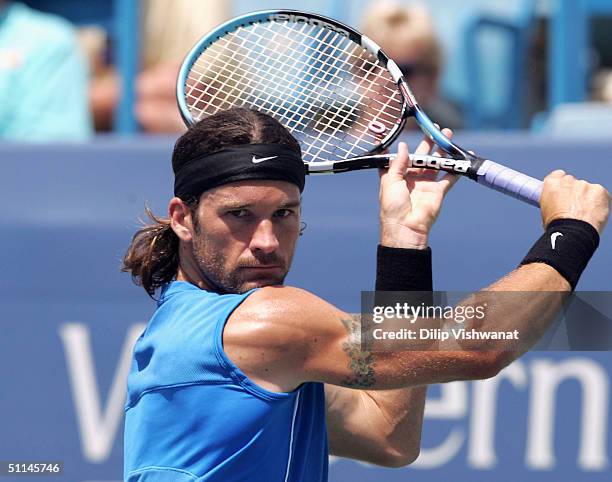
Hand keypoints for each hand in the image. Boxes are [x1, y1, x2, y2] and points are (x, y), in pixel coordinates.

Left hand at [379, 129, 458, 248]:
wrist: (406, 227)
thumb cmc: (392, 206)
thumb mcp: (390, 181)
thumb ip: (398, 163)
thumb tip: (403, 146)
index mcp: (397, 176)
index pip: (399, 158)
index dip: (402, 147)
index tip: (404, 133)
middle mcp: (412, 178)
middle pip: (422, 156)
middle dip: (429, 142)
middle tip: (436, 129)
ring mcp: (426, 184)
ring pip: (436, 163)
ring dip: (443, 150)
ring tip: (448, 135)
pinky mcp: (438, 191)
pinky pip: (449, 177)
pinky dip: (456, 167)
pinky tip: (462, 156)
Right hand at [540, 170, 609, 234]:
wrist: (573, 232)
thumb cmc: (557, 226)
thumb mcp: (545, 211)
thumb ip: (552, 201)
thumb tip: (556, 204)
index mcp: (552, 184)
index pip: (558, 175)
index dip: (561, 185)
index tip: (563, 193)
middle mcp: (568, 180)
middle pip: (573, 182)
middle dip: (575, 192)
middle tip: (574, 207)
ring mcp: (585, 185)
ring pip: (588, 189)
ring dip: (587, 198)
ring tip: (584, 214)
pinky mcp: (600, 190)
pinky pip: (600, 195)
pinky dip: (598, 203)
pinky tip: (593, 214)